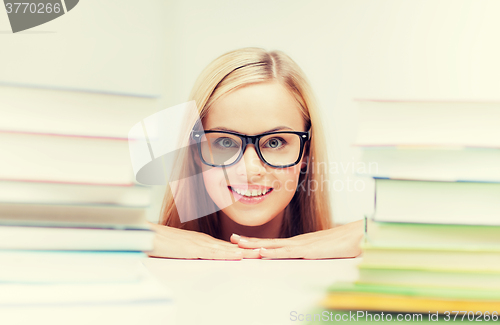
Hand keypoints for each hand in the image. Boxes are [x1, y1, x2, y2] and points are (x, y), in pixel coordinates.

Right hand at [147, 222, 260, 259]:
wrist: (146, 235)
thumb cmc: (159, 243)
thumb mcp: (178, 251)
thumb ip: (190, 254)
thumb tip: (198, 259)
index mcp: (201, 241)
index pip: (225, 246)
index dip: (240, 249)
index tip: (253, 251)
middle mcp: (203, 240)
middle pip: (230, 246)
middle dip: (247, 249)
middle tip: (264, 251)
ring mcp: (199, 243)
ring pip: (226, 249)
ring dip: (243, 252)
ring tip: (259, 253)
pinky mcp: (193, 248)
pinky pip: (213, 252)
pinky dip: (227, 254)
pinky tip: (237, 256)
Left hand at [230, 220, 363, 258]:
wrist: (361, 235)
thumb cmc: (346, 243)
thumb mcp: (327, 251)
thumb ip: (317, 254)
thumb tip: (310, 257)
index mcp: (301, 243)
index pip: (274, 244)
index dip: (258, 242)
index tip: (243, 242)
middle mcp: (298, 242)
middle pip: (269, 242)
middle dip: (249, 241)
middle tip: (231, 239)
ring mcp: (303, 245)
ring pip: (274, 246)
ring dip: (255, 245)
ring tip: (238, 244)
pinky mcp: (309, 251)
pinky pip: (288, 253)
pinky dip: (273, 253)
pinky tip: (262, 253)